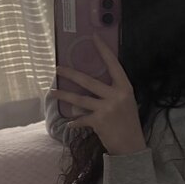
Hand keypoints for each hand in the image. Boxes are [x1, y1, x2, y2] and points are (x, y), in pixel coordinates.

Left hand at [49, 36, 146, 155]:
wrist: (132, 146)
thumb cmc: (129, 123)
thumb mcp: (126, 103)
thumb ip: (113, 93)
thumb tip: (91, 88)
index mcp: (124, 88)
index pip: (113, 64)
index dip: (103, 50)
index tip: (93, 37)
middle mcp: (116, 96)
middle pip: (88, 81)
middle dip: (71, 74)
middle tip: (58, 68)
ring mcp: (106, 109)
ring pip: (79, 99)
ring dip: (64, 96)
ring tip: (52, 92)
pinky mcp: (98, 121)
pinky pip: (80, 119)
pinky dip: (74, 122)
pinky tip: (70, 123)